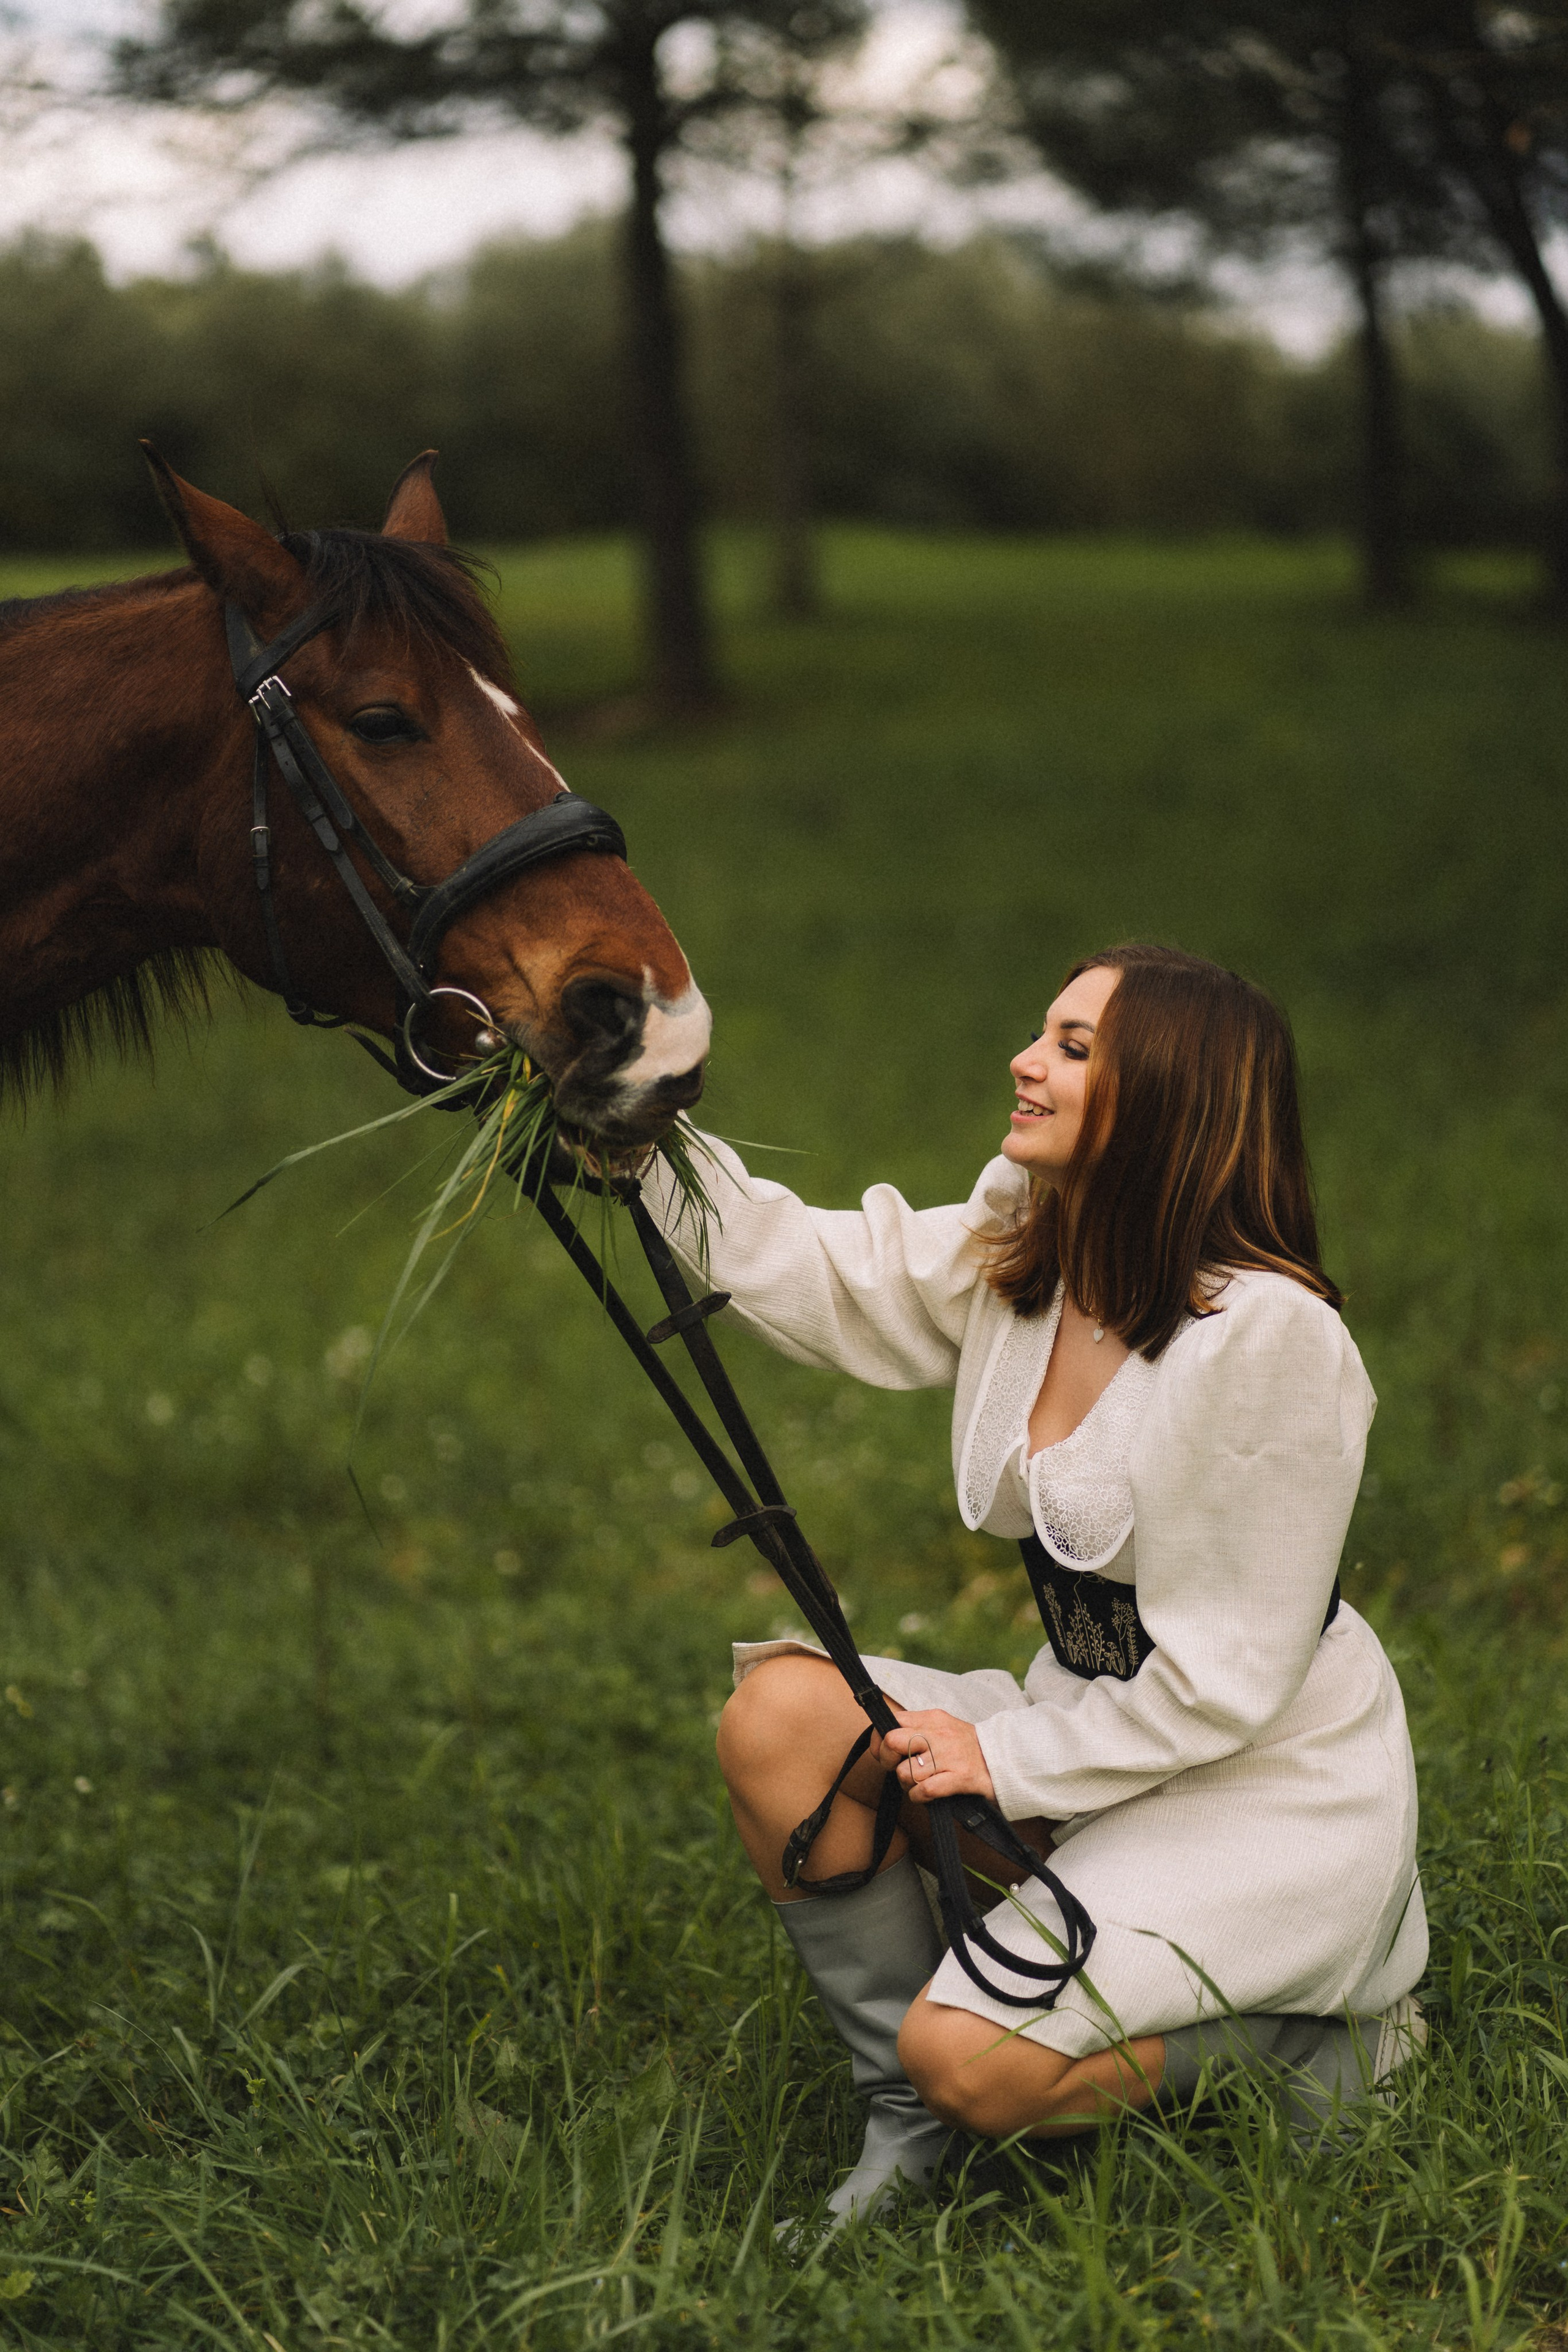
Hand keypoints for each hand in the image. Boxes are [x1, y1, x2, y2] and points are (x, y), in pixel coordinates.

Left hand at [872, 1704, 995, 1806]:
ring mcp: (949, 1756)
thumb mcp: (943, 1728)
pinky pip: (924, 1789)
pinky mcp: (960, 1778)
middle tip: (898, 1769)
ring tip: (918, 1784)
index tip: (885, 1753)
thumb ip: (917, 1729)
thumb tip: (885, 1739)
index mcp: (933, 1719)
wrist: (1007, 1759)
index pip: (892, 1722)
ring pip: (906, 1771)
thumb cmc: (970, 1747)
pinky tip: (925, 1795)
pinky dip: (919, 1796)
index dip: (881, 1741)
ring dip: (907, 1784)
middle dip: (888, 1760)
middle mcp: (939, 1735)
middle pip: (892, 1742)